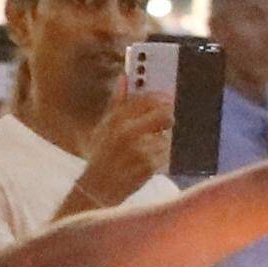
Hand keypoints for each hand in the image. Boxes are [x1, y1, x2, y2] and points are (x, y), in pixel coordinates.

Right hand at [69, 89, 171, 212]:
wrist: (98, 187)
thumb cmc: (101, 155)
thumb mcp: (103, 126)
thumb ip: (117, 102)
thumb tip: (124, 79)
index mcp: (116, 119)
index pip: (147, 99)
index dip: (160, 97)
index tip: (167, 98)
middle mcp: (128, 132)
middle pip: (164, 114)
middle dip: (168, 116)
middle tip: (167, 120)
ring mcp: (140, 149)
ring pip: (167, 135)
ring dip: (163, 139)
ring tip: (148, 147)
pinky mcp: (149, 165)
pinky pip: (166, 153)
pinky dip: (162, 155)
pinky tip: (149, 159)